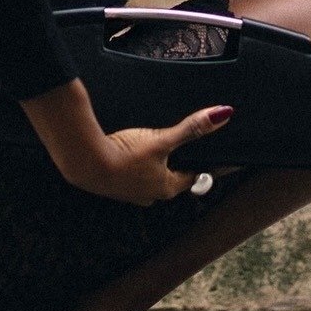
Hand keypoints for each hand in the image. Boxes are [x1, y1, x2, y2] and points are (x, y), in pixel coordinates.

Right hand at [81, 104, 234, 205]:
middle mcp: (151, 194)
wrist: (87, 162)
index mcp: (167, 187)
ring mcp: (130, 193)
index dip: (200, 164)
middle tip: (180, 149)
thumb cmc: (126, 154)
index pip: (192, 177)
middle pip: (171, 178)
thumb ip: (191, 128)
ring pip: (150, 178)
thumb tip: (222, 115)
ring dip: (153, 166)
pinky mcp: (114, 186)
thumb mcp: (161, 139)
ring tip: (153, 149)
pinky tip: (129, 154)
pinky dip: (134, 166)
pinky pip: (131, 176)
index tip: (208, 156)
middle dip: (175, 165)